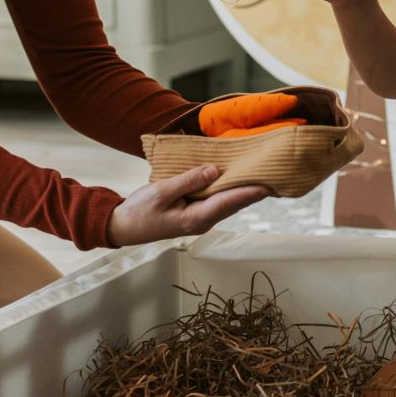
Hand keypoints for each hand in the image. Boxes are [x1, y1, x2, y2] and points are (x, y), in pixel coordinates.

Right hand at [108, 165, 270, 246]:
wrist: (122, 227)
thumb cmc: (140, 211)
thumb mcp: (162, 192)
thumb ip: (189, 180)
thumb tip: (214, 170)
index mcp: (197, 218)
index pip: (231, 202)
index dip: (252, 191)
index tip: (272, 182)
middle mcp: (204, 221)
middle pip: (235, 202)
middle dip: (253, 188)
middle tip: (273, 170)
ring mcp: (201, 218)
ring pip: (228, 201)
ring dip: (242, 187)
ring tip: (260, 170)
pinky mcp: (196, 213)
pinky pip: (217, 199)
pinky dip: (228, 187)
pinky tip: (234, 175)